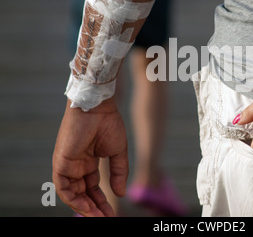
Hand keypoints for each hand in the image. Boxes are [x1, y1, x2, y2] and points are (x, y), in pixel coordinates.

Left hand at [52, 98, 128, 216]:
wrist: (98, 107)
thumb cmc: (108, 124)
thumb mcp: (118, 152)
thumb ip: (118, 173)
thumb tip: (120, 194)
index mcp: (88, 161)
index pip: (93, 187)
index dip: (102, 201)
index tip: (112, 213)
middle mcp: (76, 165)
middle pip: (83, 192)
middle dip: (94, 207)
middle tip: (106, 217)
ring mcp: (68, 164)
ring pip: (72, 193)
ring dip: (84, 207)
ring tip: (98, 216)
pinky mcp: (61, 161)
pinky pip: (63, 187)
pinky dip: (73, 199)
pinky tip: (86, 207)